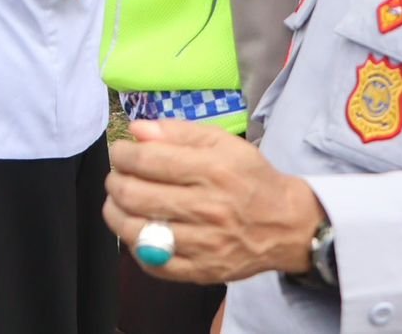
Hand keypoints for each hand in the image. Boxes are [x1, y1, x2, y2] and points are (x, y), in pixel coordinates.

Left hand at [103, 119, 323, 284]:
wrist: (287, 225)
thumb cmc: (250, 178)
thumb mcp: (222, 142)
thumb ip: (178, 132)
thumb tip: (136, 130)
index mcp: (213, 170)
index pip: (148, 160)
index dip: (123, 154)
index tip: (120, 152)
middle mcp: (208, 208)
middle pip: (135, 196)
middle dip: (114, 182)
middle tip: (116, 177)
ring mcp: (204, 244)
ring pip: (137, 231)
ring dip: (115, 213)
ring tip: (117, 202)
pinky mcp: (202, 271)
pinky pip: (153, 263)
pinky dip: (135, 246)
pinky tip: (137, 230)